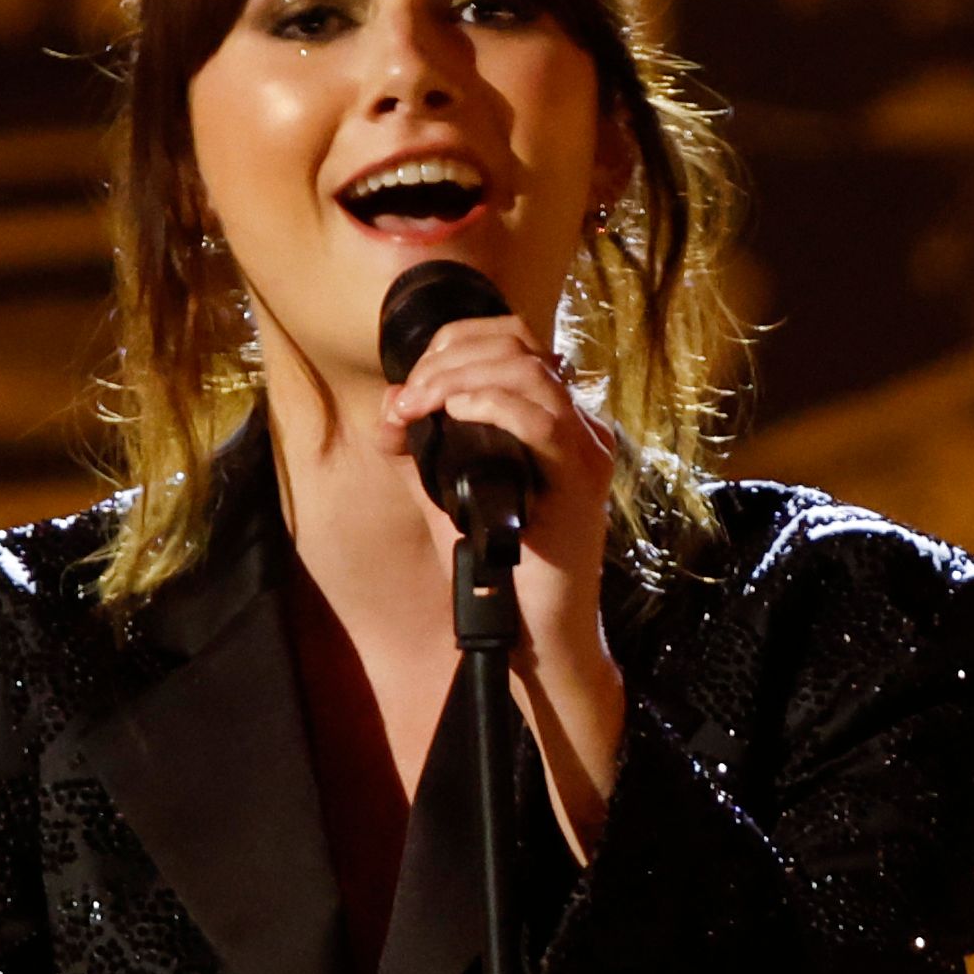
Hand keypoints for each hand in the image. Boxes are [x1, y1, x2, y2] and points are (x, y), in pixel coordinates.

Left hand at [380, 308, 628, 826]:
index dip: (453, 345)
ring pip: (528, 371)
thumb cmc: (497, 568)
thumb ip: (419, 445)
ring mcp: (583, 449)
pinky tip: (457, 412)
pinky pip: (543, 419)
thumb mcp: (445, 490)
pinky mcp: (582, 479)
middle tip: (408, 399)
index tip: (408, 386)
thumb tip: (389, 406)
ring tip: (421, 406)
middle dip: (448, 358)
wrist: (533, 631)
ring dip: (460, 378)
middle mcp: (575, 425)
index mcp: (549, 420)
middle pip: (518, 344)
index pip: (510, 343)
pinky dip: (492, 404)